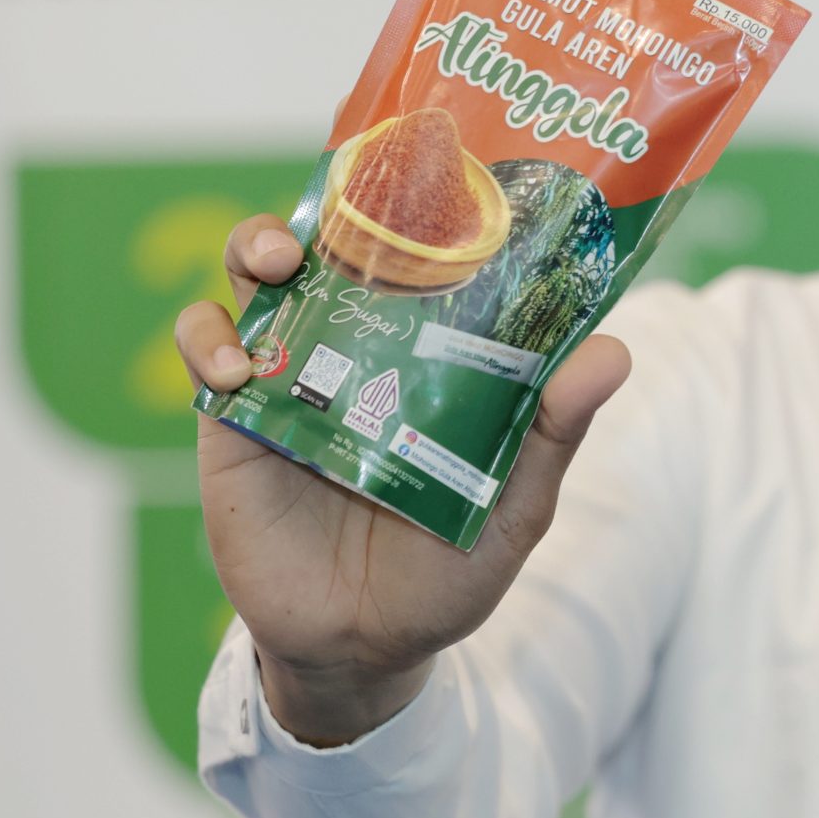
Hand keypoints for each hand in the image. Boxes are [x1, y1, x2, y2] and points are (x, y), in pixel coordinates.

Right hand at [177, 215, 633, 744]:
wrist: (365, 649)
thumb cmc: (448, 571)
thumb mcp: (516, 501)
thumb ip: (555, 428)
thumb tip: (614, 351)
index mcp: (428, 352)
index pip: (420, 255)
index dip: (418, 203)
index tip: (430, 168)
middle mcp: (358, 347)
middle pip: (331, 243)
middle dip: (327, 206)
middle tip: (341, 213)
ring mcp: (290, 375)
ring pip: (253, 278)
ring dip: (255, 249)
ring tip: (276, 267)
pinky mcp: (232, 422)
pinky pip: (204, 354)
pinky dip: (208, 344)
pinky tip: (237, 371)